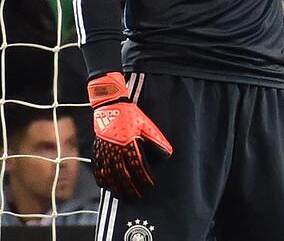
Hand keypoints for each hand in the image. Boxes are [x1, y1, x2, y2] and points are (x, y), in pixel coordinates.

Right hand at [87, 72, 172, 198]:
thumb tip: (168, 154)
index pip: (138, 165)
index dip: (144, 176)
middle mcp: (115, 149)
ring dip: (116, 187)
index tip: (149, 185)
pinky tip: (107, 187)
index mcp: (129, 143)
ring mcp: (104, 150)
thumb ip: (157, 140)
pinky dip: (102, 180)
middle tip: (137, 196)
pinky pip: (98, 169)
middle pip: (123, 174)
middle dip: (131, 187)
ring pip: (109, 174)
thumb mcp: (146, 125)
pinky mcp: (97, 150)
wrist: (110, 106)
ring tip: (123, 196)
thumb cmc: (131, 115)